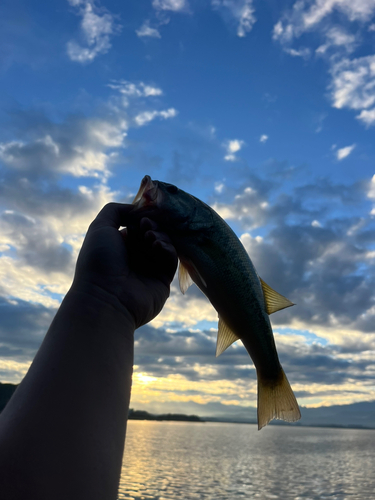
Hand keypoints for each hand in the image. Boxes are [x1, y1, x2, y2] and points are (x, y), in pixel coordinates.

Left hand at [72, 203, 177, 328]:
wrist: (105, 298)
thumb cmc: (98, 261)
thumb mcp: (99, 227)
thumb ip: (115, 210)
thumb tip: (137, 208)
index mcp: (120, 246)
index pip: (138, 225)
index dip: (142, 217)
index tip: (144, 214)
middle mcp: (135, 257)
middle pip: (153, 232)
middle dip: (152, 225)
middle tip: (146, 227)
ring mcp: (149, 269)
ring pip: (164, 243)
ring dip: (160, 235)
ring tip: (150, 238)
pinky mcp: (163, 280)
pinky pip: (171, 259)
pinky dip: (167, 249)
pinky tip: (157, 246)